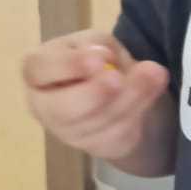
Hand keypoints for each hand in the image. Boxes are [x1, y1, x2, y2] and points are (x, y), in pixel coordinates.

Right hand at [22, 29, 169, 162]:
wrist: (117, 91)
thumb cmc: (94, 59)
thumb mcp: (94, 41)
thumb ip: (95, 45)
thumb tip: (104, 57)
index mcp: (36, 73)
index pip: (39, 70)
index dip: (67, 66)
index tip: (98, 60)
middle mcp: (44, 107)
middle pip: (65, 109)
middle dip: (96, 94)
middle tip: (120, 78)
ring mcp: (68, 133)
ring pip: (98, 123)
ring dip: (130, 99)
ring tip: (154, 74)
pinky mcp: (96, 148)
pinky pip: (118, 135)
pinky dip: (138, 110)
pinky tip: (151, 91)